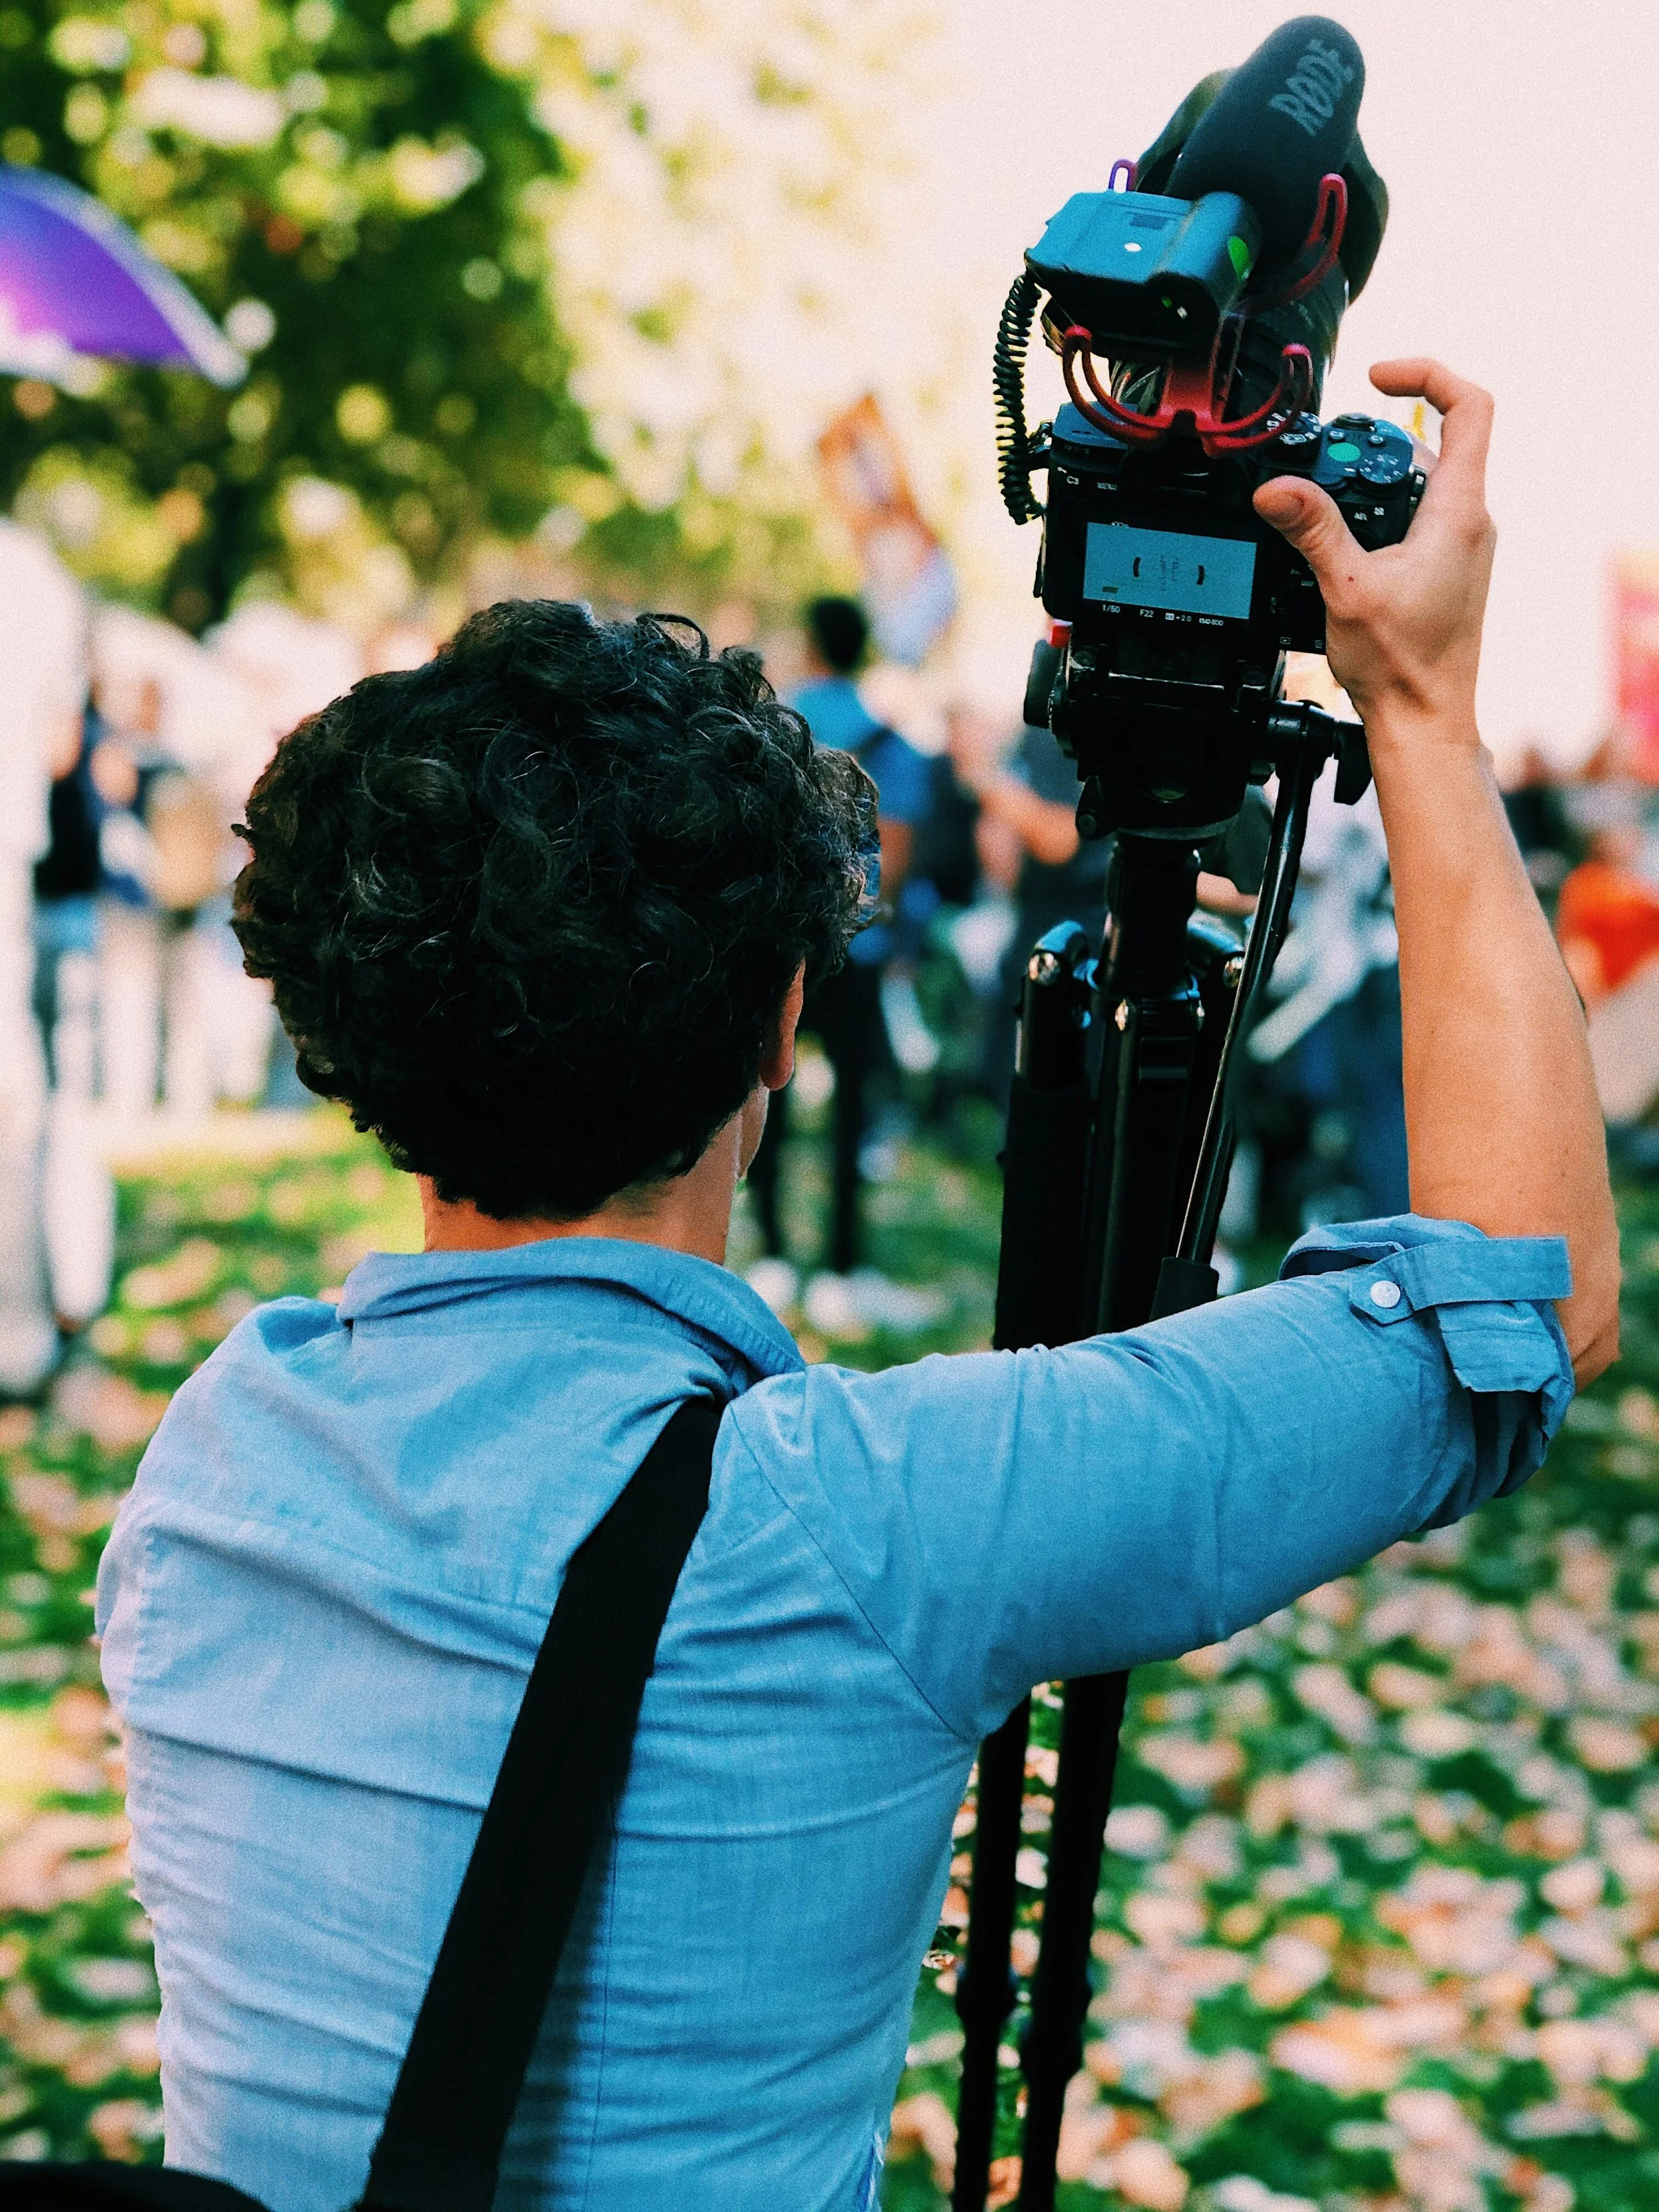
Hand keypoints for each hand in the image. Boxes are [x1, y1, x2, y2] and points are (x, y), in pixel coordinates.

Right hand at [1253, 359, 1495, 746]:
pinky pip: (1417, 515)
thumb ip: (1312, 530)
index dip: (1425, 374)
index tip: (1376, 378)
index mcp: (1458, 512)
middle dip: (1375, 440)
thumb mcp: (1346, 589)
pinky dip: (1379, 510)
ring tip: (1326, 500)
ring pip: (1422, 480)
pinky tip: (1342, 540)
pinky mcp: (1446, 567)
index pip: (1469, 406)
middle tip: (1326, 457)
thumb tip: (1275, 488)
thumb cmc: (1402, 666)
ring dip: (1373, 479)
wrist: (1423, 719)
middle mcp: (1469, 521)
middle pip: (1432, 442)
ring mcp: (1460, 544)